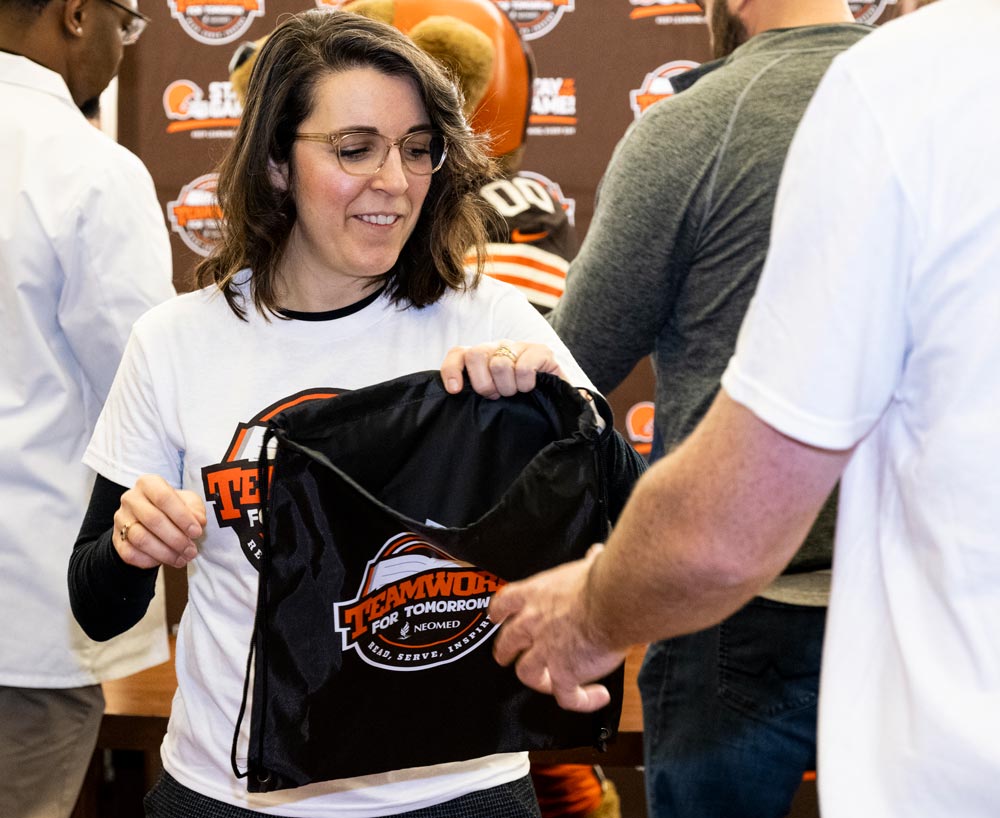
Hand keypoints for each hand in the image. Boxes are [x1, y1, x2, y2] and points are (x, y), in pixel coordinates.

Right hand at [114, 475, 206, 568]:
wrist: (150, 522)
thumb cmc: (173, 508)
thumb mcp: (189, 503)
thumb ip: (195, 510)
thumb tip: (198, 522)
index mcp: (148, 483)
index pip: (164, 498)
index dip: (182, 517)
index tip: (197, 532)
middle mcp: (130, 499)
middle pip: (153, 520)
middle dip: (176, 539)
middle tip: (191, 551)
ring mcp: (120, 519)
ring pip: (141, 539)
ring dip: (165, 553)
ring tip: (183, 559)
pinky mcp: (116, 540)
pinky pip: (130, 554)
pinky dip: (150, 560)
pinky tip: (166, 560)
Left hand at [440, 340, 567, 398]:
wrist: (559, 402)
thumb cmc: (521, 401)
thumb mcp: (493, 396)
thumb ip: (474, 390)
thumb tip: (452, 392)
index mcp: (484, 357)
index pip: (459, 353)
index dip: (452, 370)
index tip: (455, 390)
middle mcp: (499, 347)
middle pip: (476, 355)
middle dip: (483, 383)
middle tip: (495, 396)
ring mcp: (520, 346)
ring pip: (499, 364)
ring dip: (507, 387)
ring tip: (515, 393)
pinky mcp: (541, 351)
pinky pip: (523, 368)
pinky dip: (525, 384)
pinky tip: (530, 388)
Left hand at [489, 545, 626, 711]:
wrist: (614, 601)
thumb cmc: (602, 580)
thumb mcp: (588, 566)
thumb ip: (588, 564)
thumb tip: (598, 553)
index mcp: (535, 594)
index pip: (504, 603)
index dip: (499, 613)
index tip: (498, 617)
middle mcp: (532, 622)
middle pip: (507, 642)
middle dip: (506, 651)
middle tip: (508, 657)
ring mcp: (545, 652)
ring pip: (527, 673)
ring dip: (537, 679)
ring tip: (547, 684)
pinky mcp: (565, 674)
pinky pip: (567, 697)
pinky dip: (582, 700)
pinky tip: (597, 696)